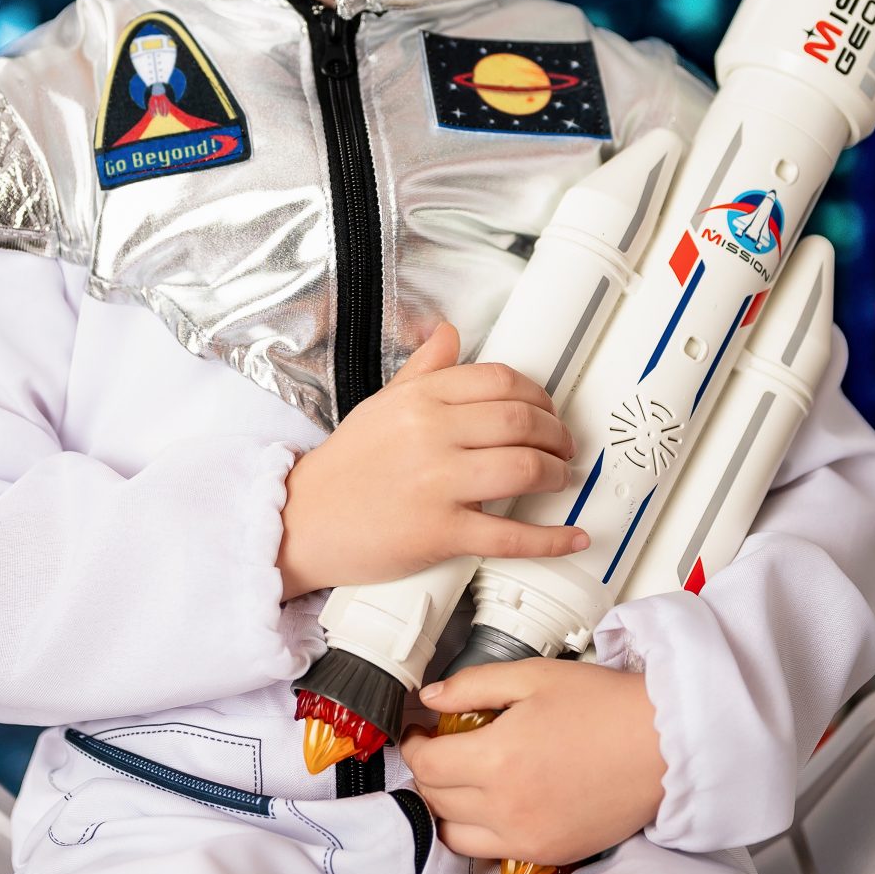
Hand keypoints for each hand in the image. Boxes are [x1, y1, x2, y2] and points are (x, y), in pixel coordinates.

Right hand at [277, 321, 587, 598]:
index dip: (538, 395)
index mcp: (419, 399)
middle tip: (564, 445)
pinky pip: (510, 536)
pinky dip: (550, 539)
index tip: (547, 410)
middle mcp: (430, 434)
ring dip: (556, 474)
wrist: (302, 522)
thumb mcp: (379, 405)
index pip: (500, 381)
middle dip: (557, 434)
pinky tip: (572, 536)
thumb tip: (450, 334)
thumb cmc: (344, 468)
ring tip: (560, 478)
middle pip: (521, 422)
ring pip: (524, 470)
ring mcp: (437, 484)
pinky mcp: (440, 533)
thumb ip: (422, 370)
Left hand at [399, 659, 666, 865]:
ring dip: (445, 809)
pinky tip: (492, 804)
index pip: (426, 765)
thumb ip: (472, 686)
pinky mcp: (548, 852)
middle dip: (427, 773)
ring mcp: (527, 836)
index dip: (412, 746)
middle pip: (435, 801)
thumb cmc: (605, 706)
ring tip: (460, 780)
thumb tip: (431, 697)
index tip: (418, 733)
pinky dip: (477, 831)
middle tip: (438, 750)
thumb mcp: (531, 676)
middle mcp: (506, 806)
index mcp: (497, 758)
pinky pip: (490, 852)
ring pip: (454, 835)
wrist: (662, 745)